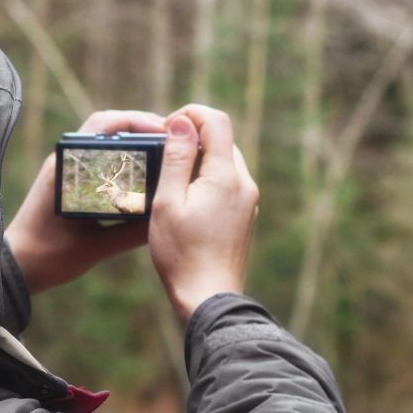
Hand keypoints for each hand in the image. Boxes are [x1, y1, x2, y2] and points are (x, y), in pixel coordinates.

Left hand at [5, 109, 164, 294]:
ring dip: (133, 140)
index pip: (104, 126)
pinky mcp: (67, 181)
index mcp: (66, 168)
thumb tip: (168, 218)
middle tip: (172, 139)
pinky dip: (122, 158)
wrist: (15, 268)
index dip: (138, 121)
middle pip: (107, 126)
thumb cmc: (47, 258)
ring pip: (104, 141)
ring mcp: (64, 169)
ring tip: (164, 151)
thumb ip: (132, 235)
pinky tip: (143, 171)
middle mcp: (64, 161)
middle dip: (141, 127)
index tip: (165, 132)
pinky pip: (99, 159)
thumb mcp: (95, 248)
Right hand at [149, 105, 259, 323]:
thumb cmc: (181, 253)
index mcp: (226, 175)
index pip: (216, 121)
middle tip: (163, 151)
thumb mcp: (168, 202)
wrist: (208, 297)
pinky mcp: (245, 217)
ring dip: (200, 159)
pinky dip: (208, 179)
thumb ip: (175, 158)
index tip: (166, 128)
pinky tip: (186, 200)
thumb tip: (181, 122)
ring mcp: (248, 201)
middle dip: (194, 137)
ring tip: (171, 178)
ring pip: (226, 162)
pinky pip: (228, 184)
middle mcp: (244, 184)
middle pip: (223, 140)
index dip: (190, 114)